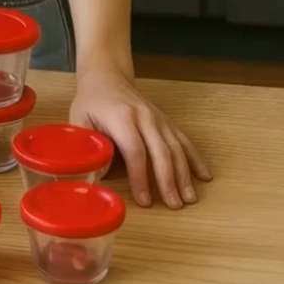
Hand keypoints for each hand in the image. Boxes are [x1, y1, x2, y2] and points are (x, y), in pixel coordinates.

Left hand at [70, 68, 210, 208]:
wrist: (107, 78)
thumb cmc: (91, 103)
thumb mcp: (79, 122)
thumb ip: (86, 149)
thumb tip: (94, 180)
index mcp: (122, 118)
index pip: (135, 151)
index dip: (140, 177)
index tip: (145, 200)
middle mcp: (145, 117)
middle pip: (161, 152)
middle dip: (168, 181)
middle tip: (174, 205)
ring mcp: (159, 119)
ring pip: (176, 148)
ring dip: (185, 174)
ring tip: (189, 198)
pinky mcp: (167, 121)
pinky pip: (184, 141)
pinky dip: (195, 159)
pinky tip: (204, 175)